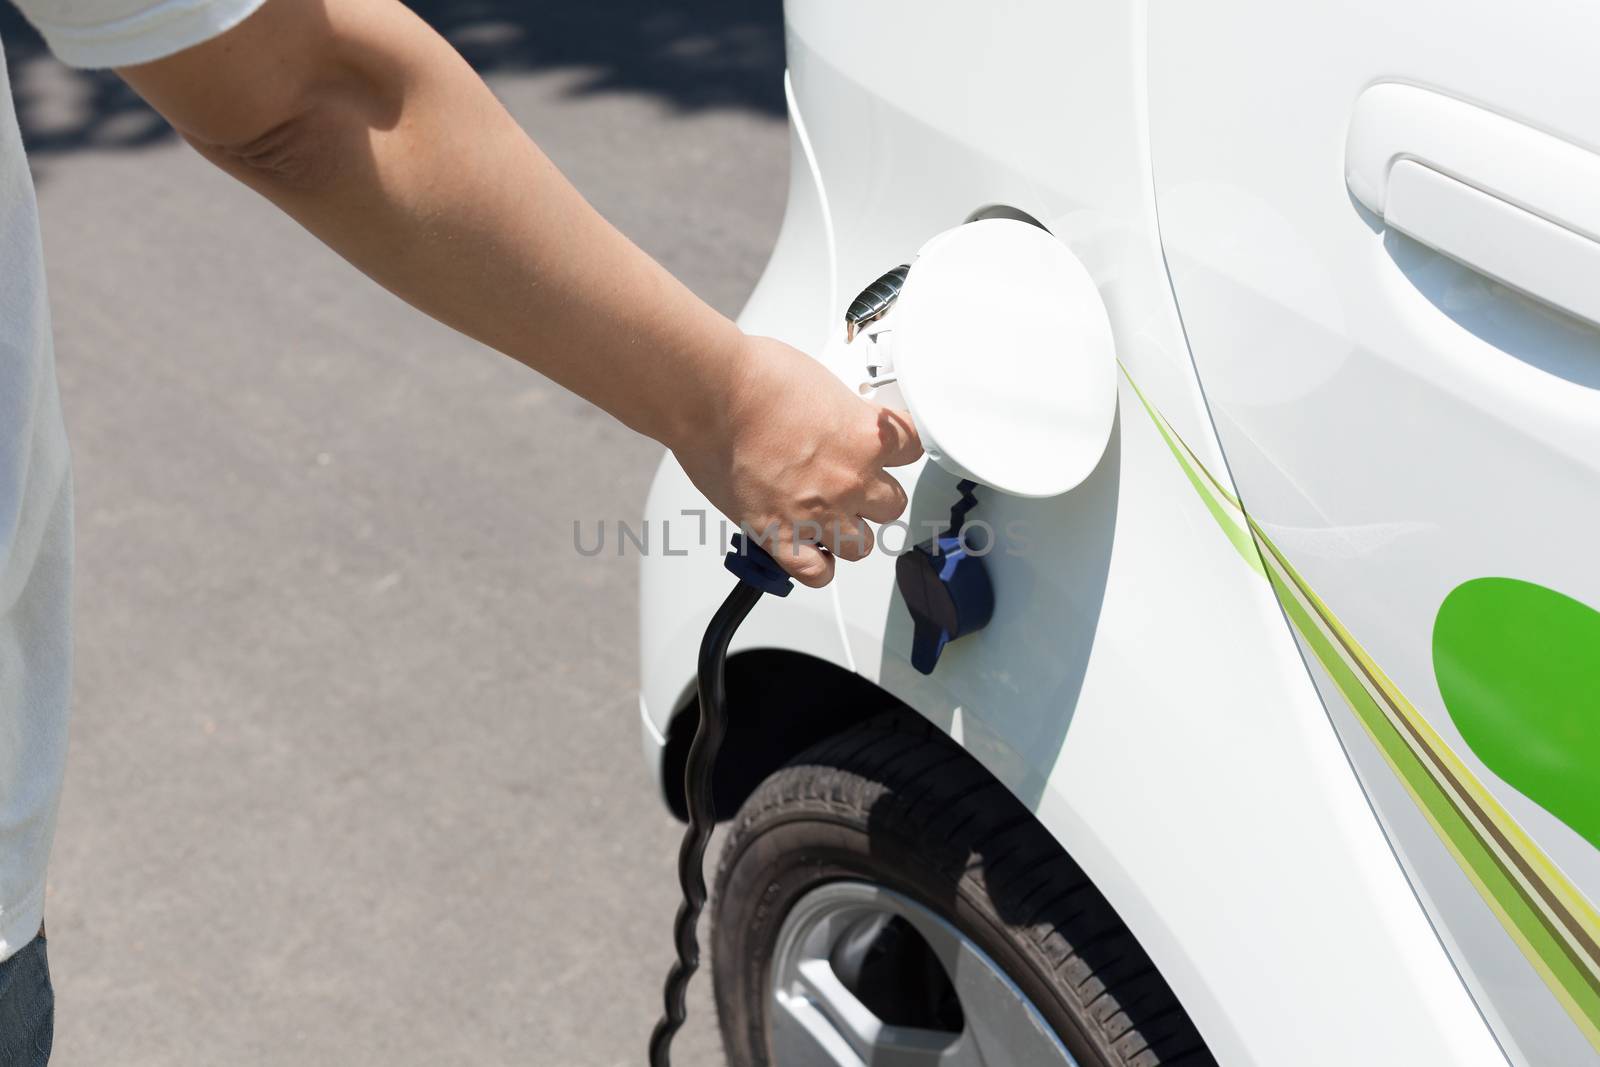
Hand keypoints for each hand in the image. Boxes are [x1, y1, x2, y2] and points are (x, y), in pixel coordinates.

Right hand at [672, 335, 922, 586]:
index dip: (897, 452)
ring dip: (846, 533)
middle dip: (872, 496)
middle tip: (849, 485)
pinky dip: (815, 566)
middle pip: (892, 505)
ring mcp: (818, 513)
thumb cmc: (755, 377)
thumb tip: (839, 424)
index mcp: (866, 437)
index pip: (914, 451)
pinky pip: (817, 573)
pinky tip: (807, 549)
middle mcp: (850, 480)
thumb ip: (841, 415)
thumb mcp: (822, 383)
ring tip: (826, 518)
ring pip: (861, 546)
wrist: (710, 394)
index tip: (885, 452)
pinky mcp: (780, 536)